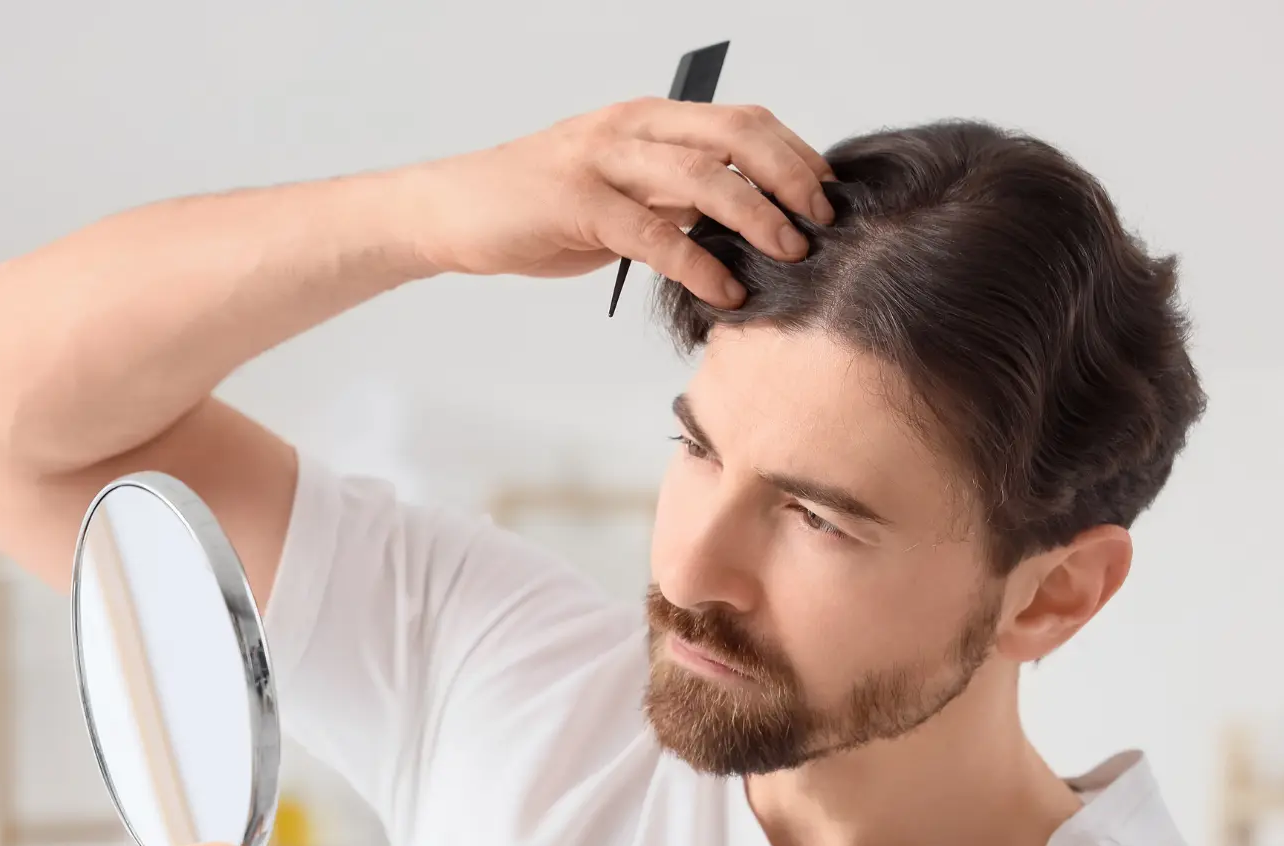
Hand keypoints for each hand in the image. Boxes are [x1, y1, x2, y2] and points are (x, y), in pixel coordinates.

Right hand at [400, 97, 837, 307]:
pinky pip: (654, 232)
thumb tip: (746, 221)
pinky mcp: (578, 203)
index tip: (828, 196)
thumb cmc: (542, 205)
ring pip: (704, 177)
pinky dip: (699, 263)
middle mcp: (633, 127)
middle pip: (737, 137)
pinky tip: (725, 289)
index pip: (744, 121)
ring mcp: (604, 160)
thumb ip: (676, 195)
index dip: (795, 155)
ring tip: (790, 254)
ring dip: (758, 218)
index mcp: (650, 119)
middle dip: (791, 178)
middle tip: (822, 223)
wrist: (456, 210)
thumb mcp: (623, 190)